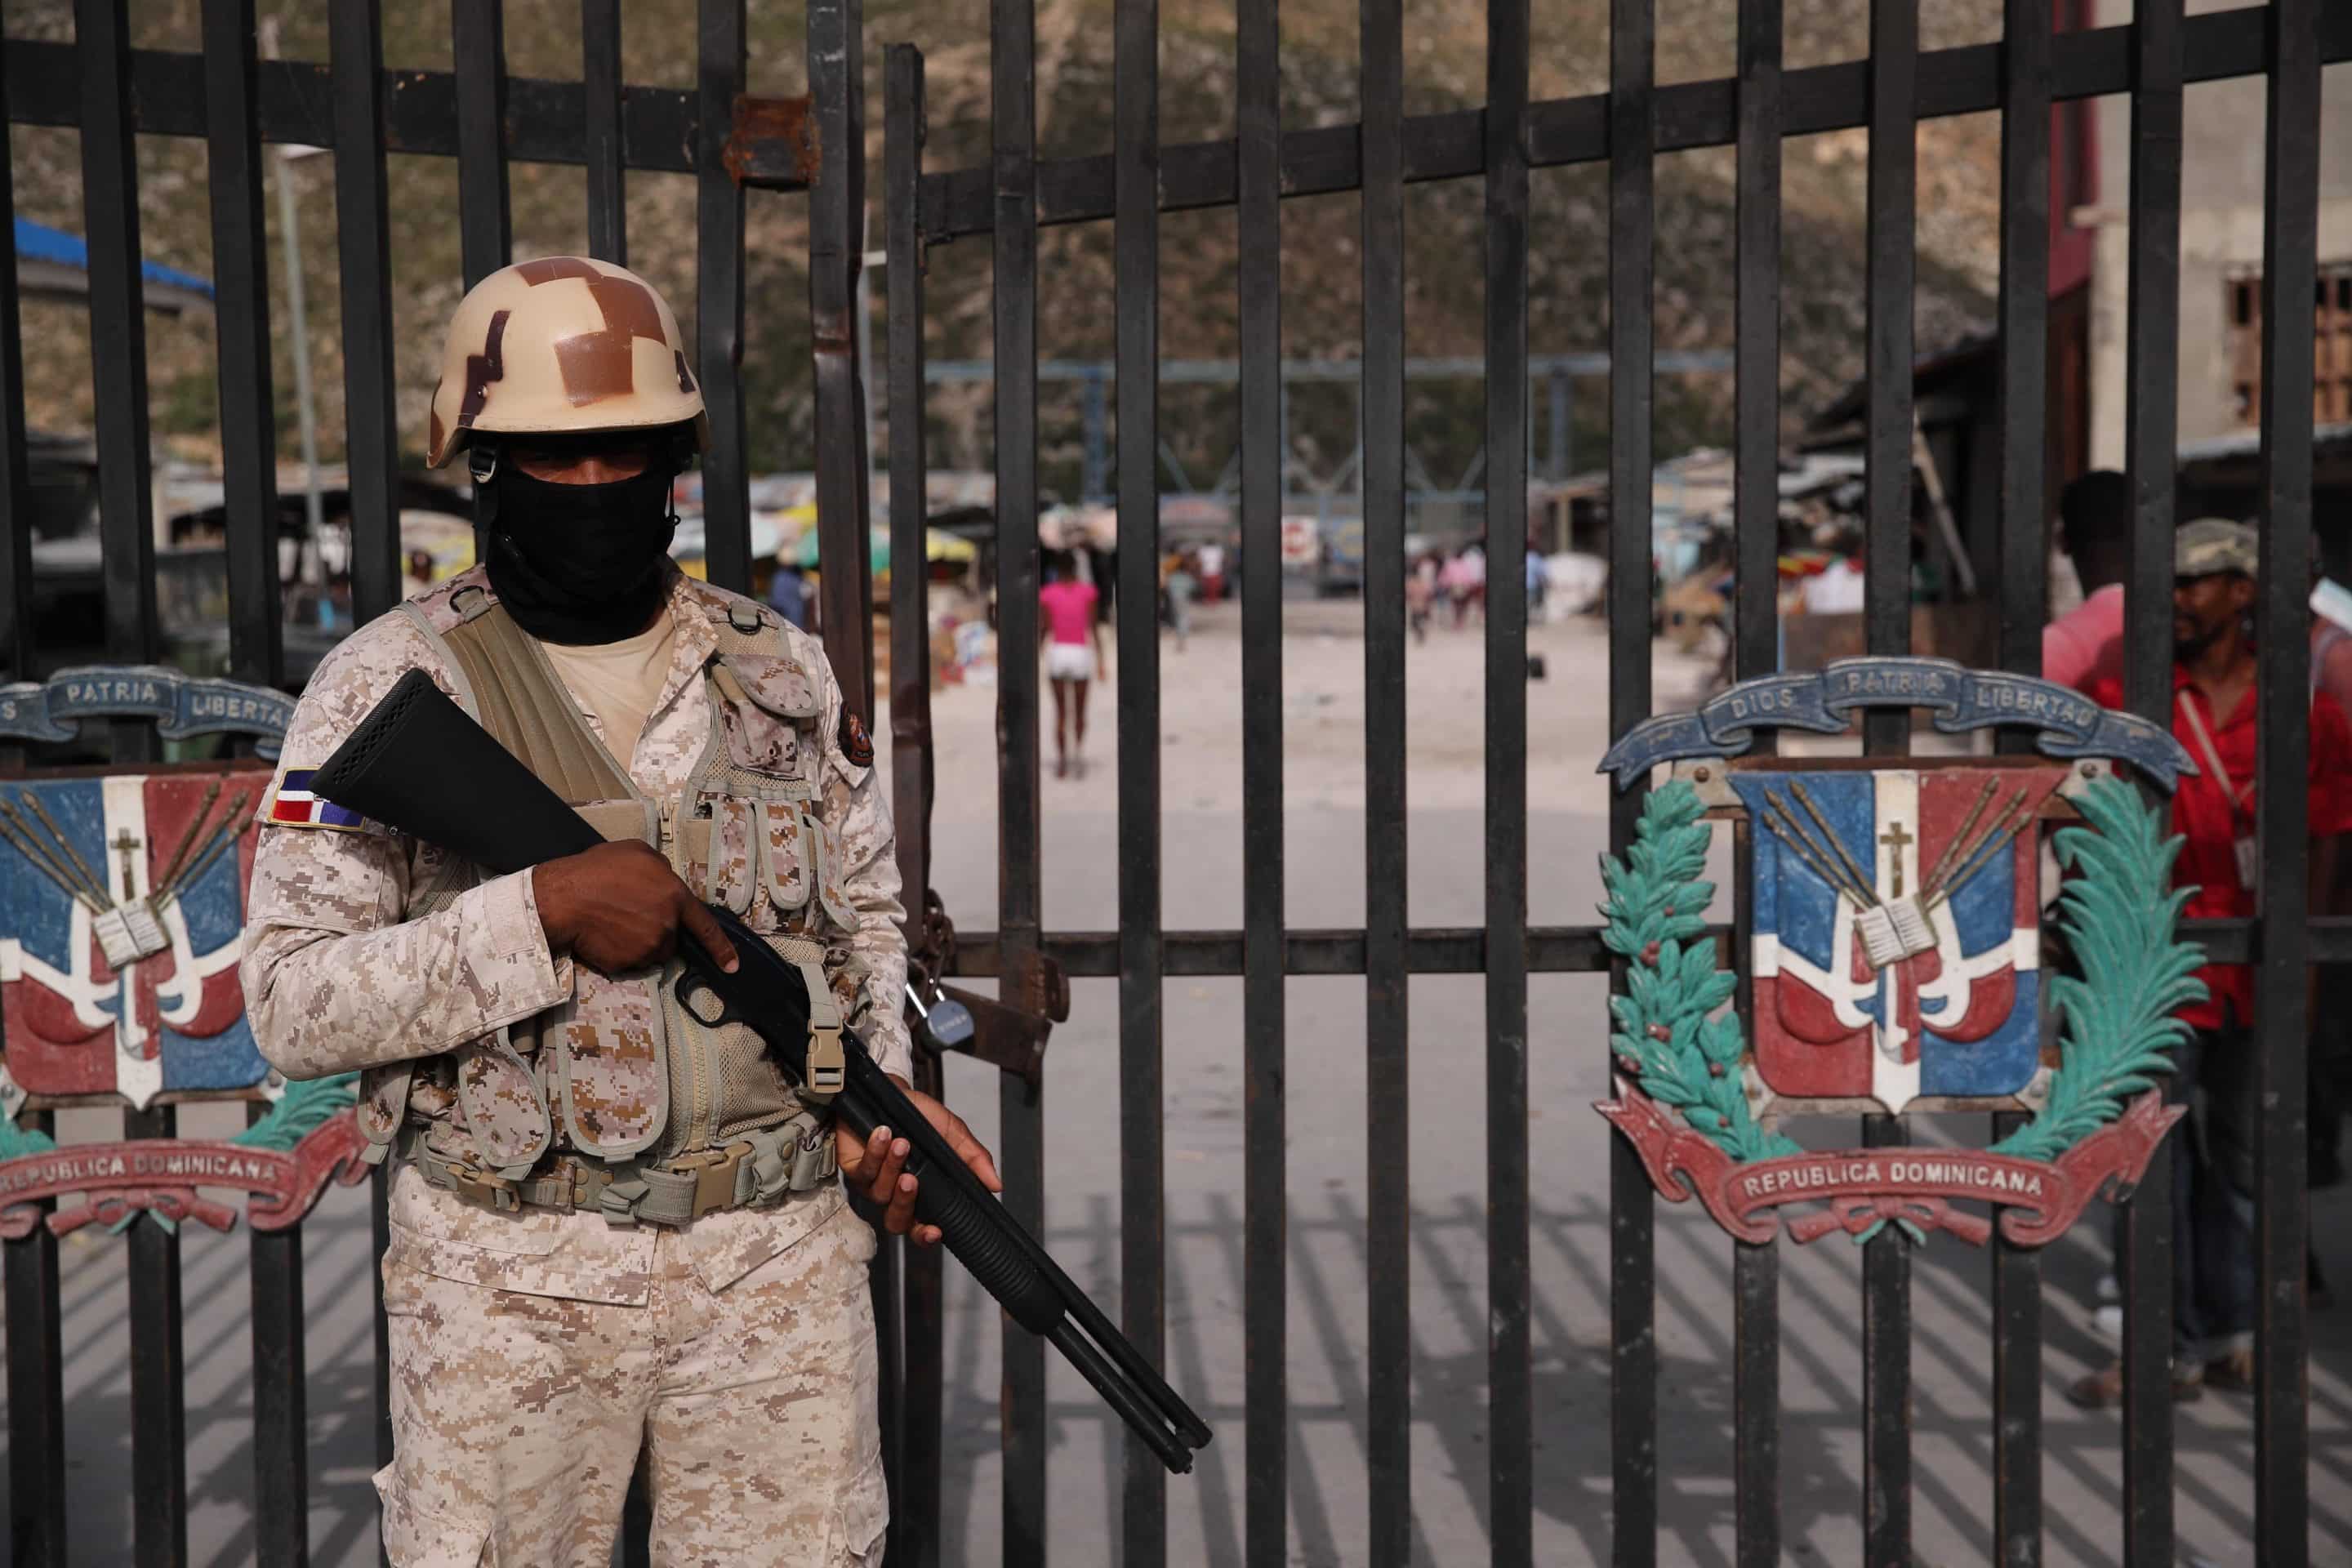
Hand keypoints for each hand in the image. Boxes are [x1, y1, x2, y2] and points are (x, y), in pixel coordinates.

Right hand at [532, 840, 738, 975]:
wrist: (564, 898)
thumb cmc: (598, 870)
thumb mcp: (637, 853)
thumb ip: (661, 869)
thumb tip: (666, 880)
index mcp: (674, 896)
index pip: (705, 926)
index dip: (720, 947)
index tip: (733, 965)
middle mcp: (667, 926)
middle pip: (672, 936)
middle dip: (657, 927)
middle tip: (628, 911)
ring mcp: (648, 947)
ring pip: (652, 950)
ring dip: (640, 941)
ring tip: (613, 921)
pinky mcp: (627, 963)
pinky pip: (630, 960)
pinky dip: (620, 951)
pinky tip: (604, 934)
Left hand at [838, 1080, 1001, 1245]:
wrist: (890, 1090)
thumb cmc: (919, 1114)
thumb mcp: (953, 1133)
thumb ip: (974, 1160)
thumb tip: (996, 1185)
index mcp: (921, 1192)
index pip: (921, 1227)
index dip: (925, 1236)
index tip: (934, 1231)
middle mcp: (895, 1193)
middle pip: (897, 1221)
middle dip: (905, 1202)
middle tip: (913, 1180)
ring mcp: (873, 1183)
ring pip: (880, 1193)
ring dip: (892, 1167)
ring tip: (902, 1144)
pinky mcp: (853, 1168)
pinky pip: (863, 1170)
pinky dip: (875, 1152)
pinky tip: (884, 1136)